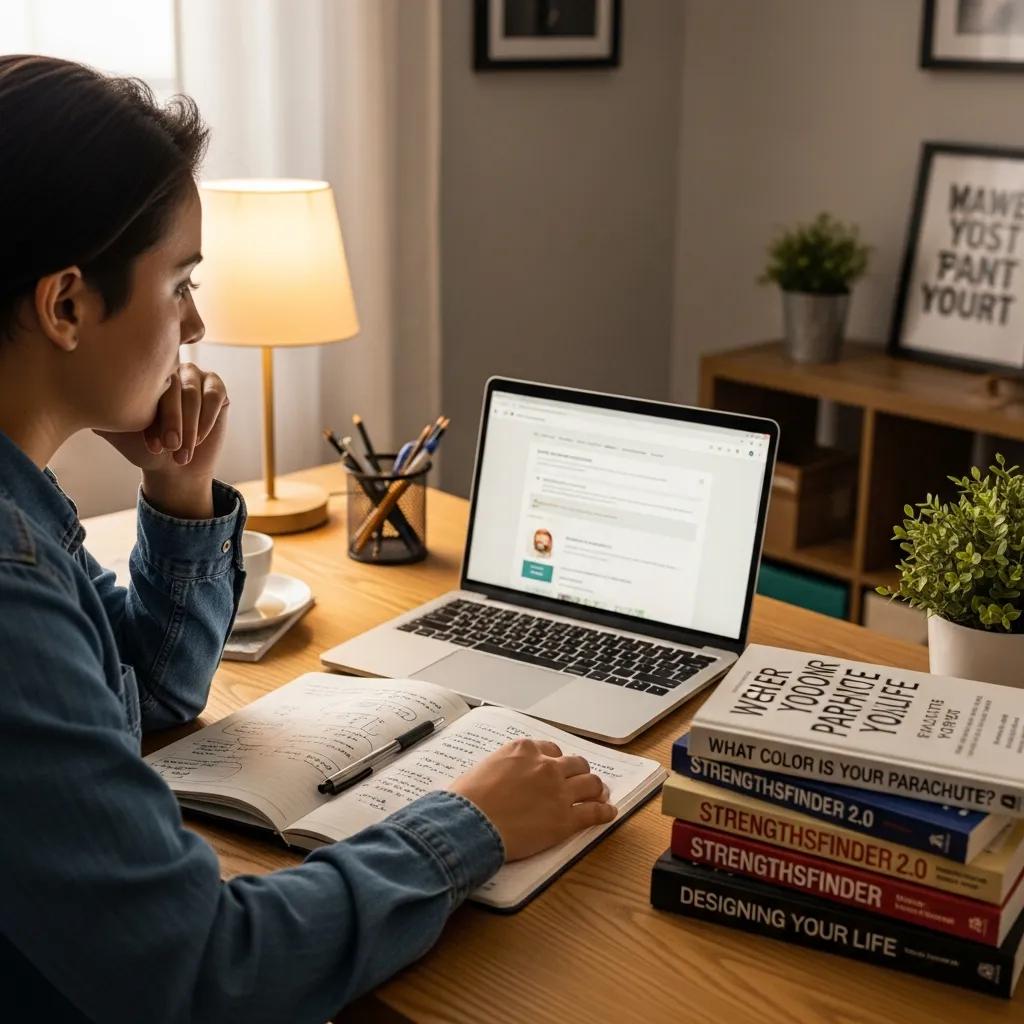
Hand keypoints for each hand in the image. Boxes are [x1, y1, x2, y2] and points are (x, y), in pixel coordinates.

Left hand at [96, 363, 229, 518]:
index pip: (149, 383)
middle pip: (174, 386)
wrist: (172, 469)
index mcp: (142, 373)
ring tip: (182, 452)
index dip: (153, 416)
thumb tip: (76, 389)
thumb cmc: (142, 448)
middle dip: (174, 422)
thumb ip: (103, 407)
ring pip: (195, 393)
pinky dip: (207, 420)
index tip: (151, 446)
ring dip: (191, 426)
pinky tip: (199, 440)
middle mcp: (168, 367)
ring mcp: (194, 374)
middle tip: (169, 448)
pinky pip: (215, 396)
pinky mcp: (217, 387)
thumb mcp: (117, 428)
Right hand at [448, 738, 615, 861]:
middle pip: (575, 764)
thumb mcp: (482, 769)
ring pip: (590, 784)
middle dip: (579, 772)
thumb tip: (501, 779)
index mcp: (524, 751)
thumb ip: (501, 768)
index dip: (556, 760)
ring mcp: (559, 792)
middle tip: (582, 779)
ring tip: (600, 794)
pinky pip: (594, 813)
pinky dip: (604, 812)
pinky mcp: (565, 820)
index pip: (551, 749)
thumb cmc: (467, 799)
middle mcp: (546, 766)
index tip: (557, 767)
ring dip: (596, 788)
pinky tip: (609, 813)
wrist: (470, 823)